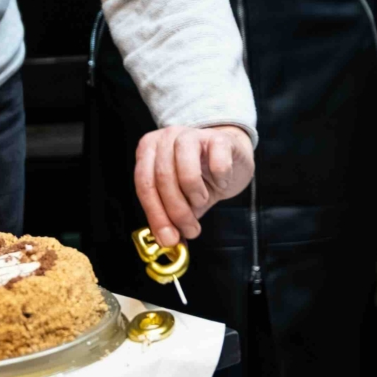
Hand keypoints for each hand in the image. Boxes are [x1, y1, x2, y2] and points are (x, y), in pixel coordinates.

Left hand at [134, 125, 253, 245]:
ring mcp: (193, 134)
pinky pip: (218, 163)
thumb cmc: (202, 177)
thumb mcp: (181, 198)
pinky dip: (220, 180)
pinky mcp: (219, 138)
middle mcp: (167, 137)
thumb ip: (169, 216)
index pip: (144, 183)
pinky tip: (220, 182)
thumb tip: (167, 241)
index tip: (168, 238)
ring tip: (202, 200)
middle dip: (177, 212)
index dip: (155, 214)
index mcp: (149, 150)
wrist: (232, 157)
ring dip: (195, 194)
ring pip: (187, 170)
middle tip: (190, 229)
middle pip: (163, 179)